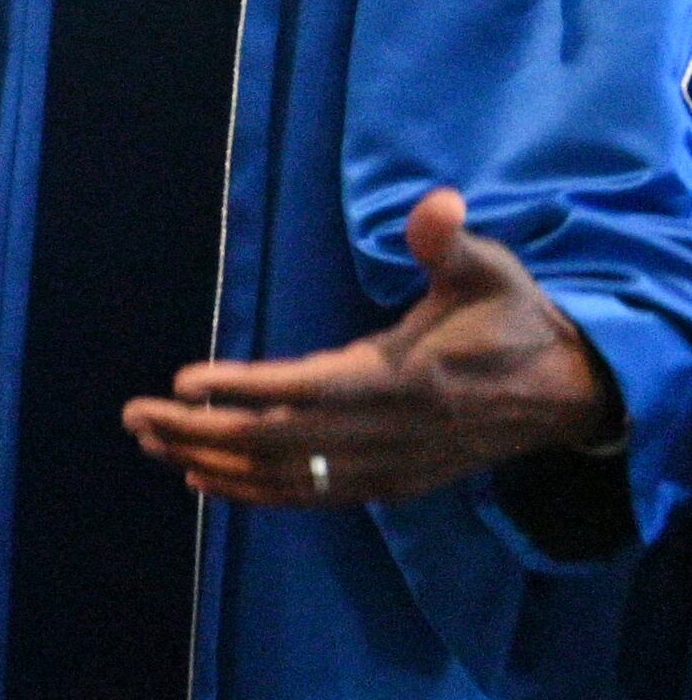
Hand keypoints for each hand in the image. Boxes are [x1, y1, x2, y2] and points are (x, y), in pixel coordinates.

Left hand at [121, 189, 618, 506]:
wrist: (566, 395)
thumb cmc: (513, 322)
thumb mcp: (490, 273)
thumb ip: (449, 243)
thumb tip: (438, 202)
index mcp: (401, 380)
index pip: (306, 391)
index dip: (243, 389)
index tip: (183, 378)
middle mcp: (384, 434)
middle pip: (274, 442)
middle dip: (198, 430)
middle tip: (134, 413)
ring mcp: (384, 468)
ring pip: (281, 476)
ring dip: (208, 460)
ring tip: (148, 438)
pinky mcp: (385, 487)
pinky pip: (305, 497)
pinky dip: (249, 493)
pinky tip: (200, 479)